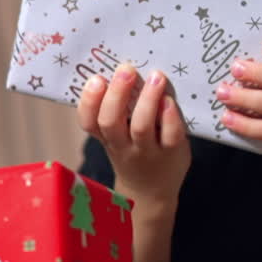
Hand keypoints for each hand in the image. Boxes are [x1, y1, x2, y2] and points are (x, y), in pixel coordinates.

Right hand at [78, 63, 189, 208]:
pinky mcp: (172, 154)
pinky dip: (170, 117)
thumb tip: (122, 71)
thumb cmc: (132, 153)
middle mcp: (122, 146)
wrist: (150, 193)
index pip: (88, 122)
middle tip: (126, 69)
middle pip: (111, 121)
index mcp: (105, 138)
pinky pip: (170, 136)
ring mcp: (147, 152)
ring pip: (141, 127)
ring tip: (156, 76)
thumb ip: (116, 112)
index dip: (89, 101)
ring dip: (147, 100)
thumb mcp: (116, 138)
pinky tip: (170, 101)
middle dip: (116, 94)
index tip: (96, 79)